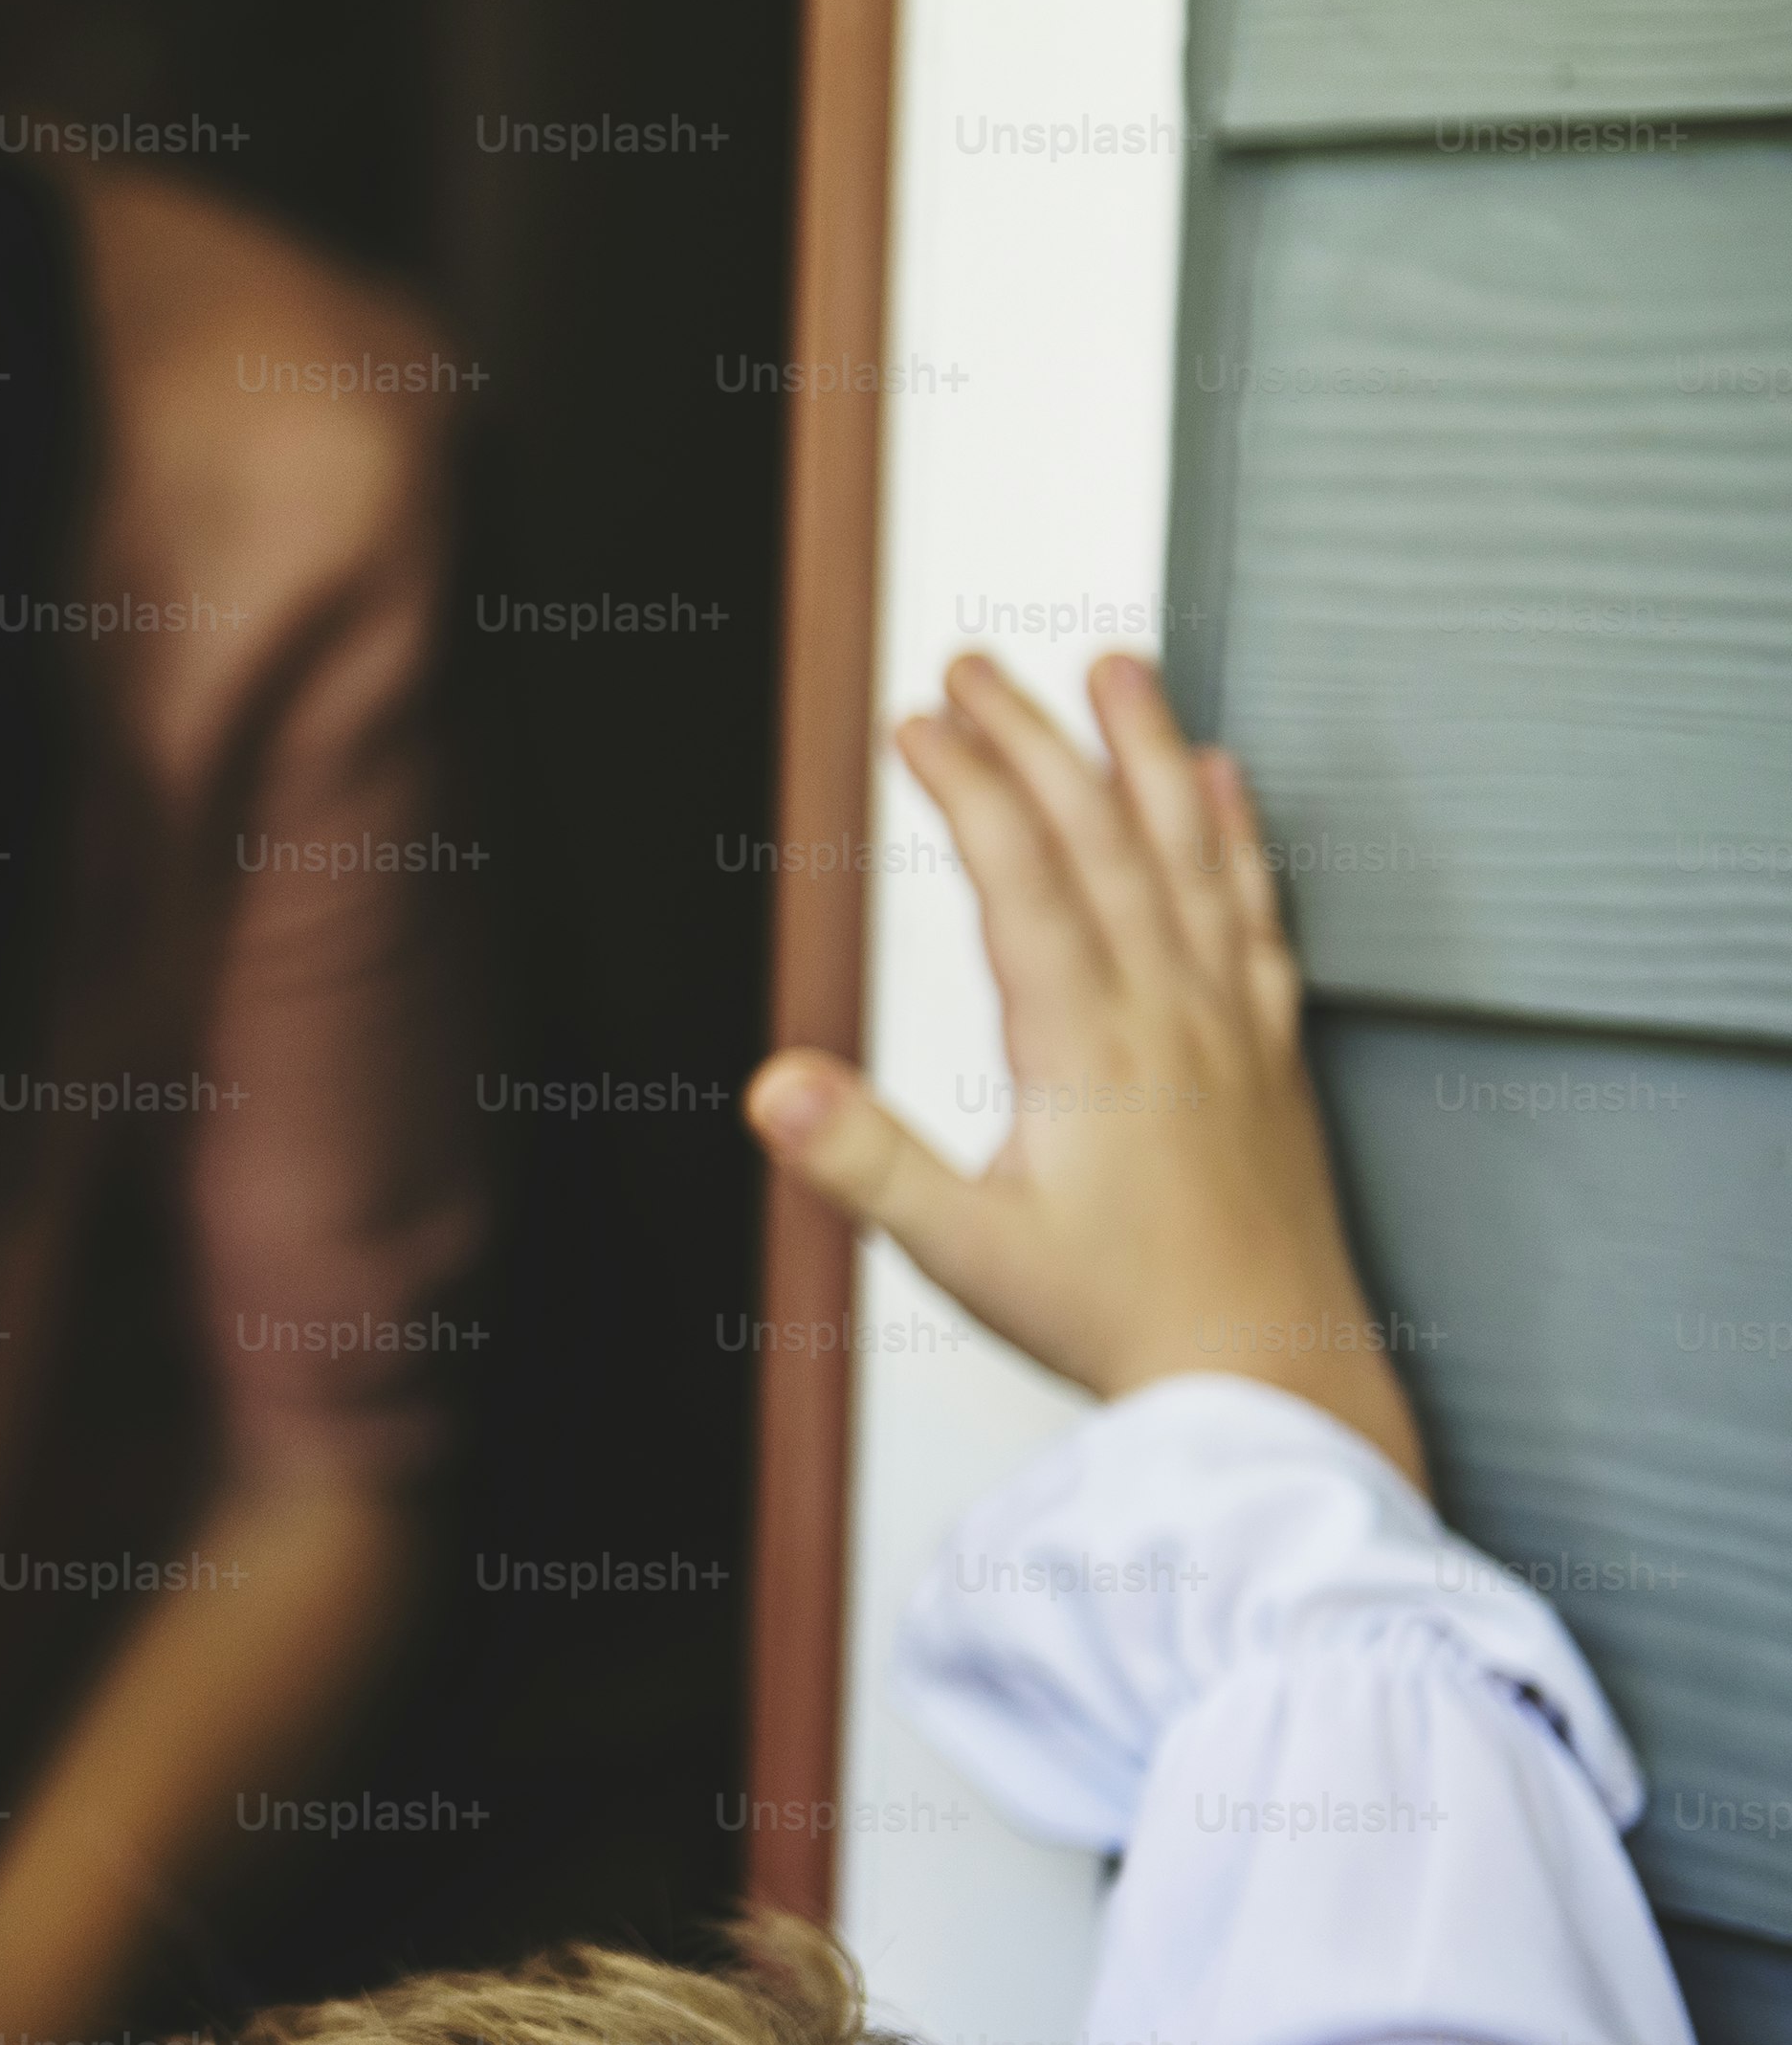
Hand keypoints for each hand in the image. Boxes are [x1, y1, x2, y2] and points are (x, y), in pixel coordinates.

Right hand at [745, 651, 1421, 1485]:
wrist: (1270, 1377)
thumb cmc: (1123, 1323)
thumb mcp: (963, 1252)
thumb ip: (866, 1161)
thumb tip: (773, 1088)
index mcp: (1089, 1047)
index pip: (1023, 876)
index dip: (968, 785)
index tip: (920, 721)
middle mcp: (1169, 1012)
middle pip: (1101, 837)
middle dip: (1034, 737)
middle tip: (979, 667)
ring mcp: (1229, 1023)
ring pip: (1190, 853)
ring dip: (1148, 750)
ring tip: (1116, 670)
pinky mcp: (1269, 1051)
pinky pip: (1259, 912)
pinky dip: (1241, 836)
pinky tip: (1228, 785)